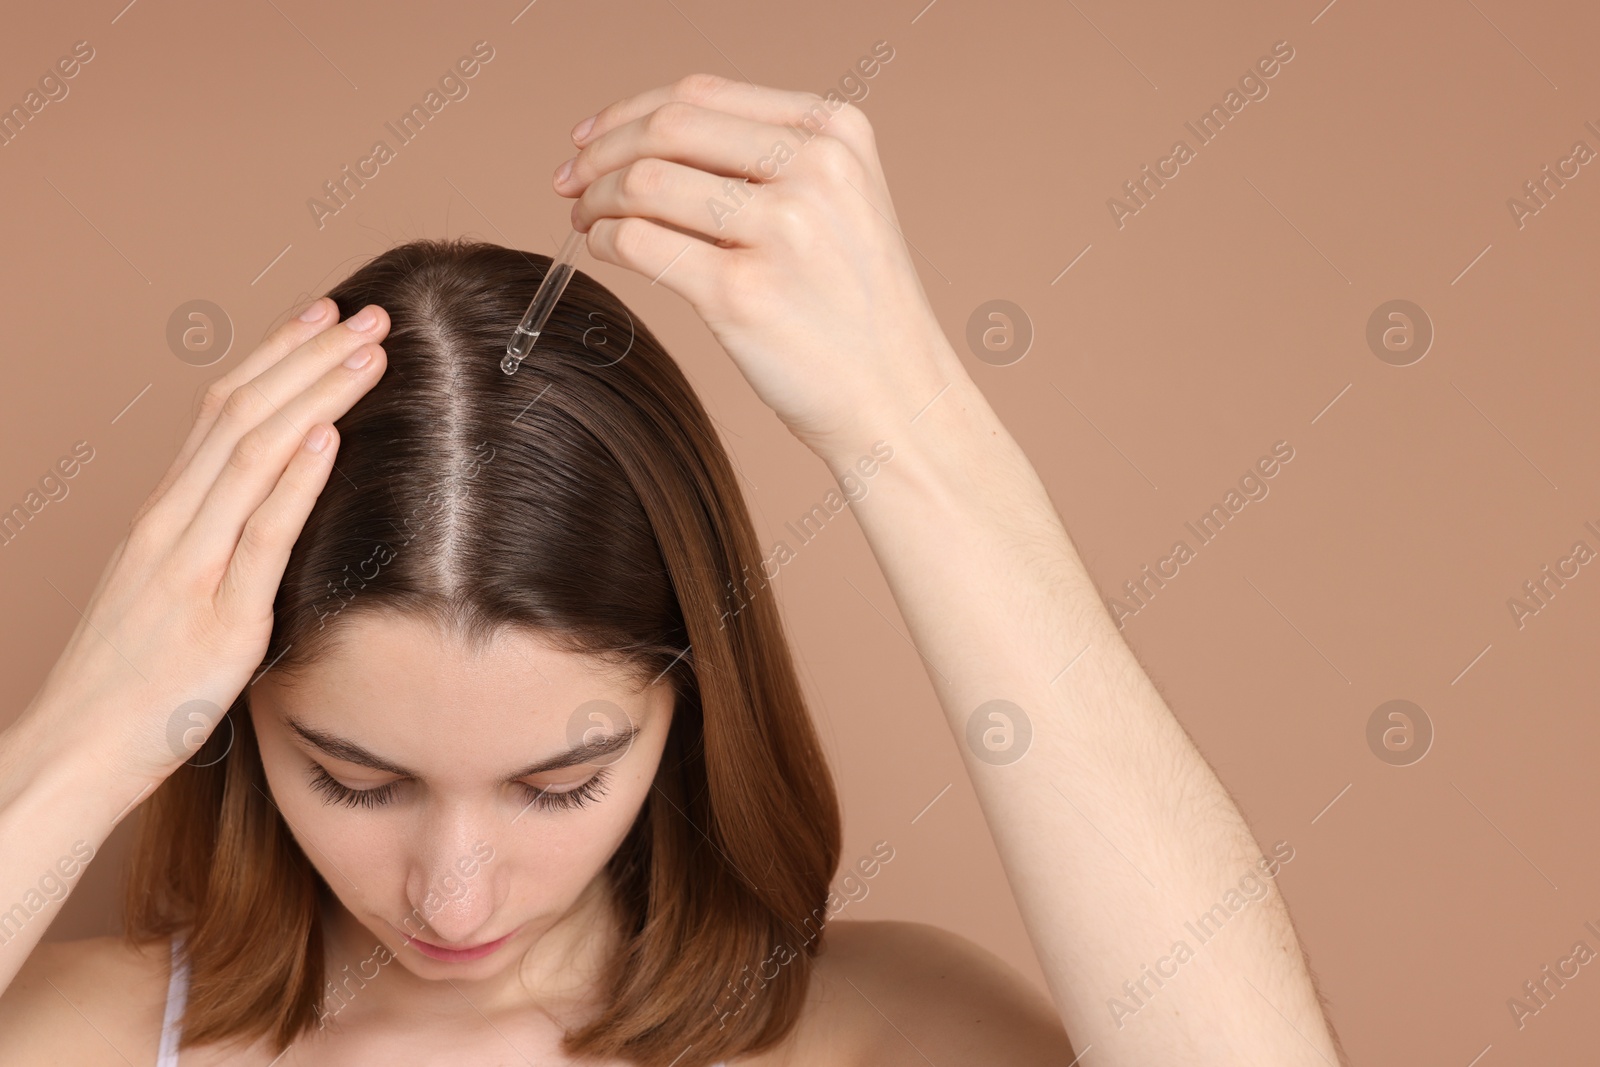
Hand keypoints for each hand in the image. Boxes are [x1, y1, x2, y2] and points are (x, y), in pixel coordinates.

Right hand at [17, 300, 389, 789]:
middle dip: (309, 356)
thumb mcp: (169, 592)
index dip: (277, 358)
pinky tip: (329, 435)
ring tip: (368, 352)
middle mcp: (173, 524)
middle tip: (368, 313)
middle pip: (242, 413)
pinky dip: (296, 479)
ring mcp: (191, 565)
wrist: (75, 751)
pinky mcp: (220, 618)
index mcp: (165, 515)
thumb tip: (267, 512)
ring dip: (316, 395)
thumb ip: (212, 546)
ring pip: (253, 454)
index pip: (222, 412)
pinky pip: (261, 534)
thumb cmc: (129, 682)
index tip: (323, 319)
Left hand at [555, 73, 965, 460]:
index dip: (631, 111)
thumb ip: (760, 163)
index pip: (704, 95)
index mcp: (837, 132)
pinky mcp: (743, 294)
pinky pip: (639, 242)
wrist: (897, 398)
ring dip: (596, 198)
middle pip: (668, 129)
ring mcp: (782, 231)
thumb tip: (639, 142)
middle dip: (601, 152)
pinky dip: (604, 239)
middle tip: (568, 179)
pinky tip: (603, 249)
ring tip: (585, 218)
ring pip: (645, 182)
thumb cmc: (855, 308)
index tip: (593, 137)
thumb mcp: (837, 204)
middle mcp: (816, 170)